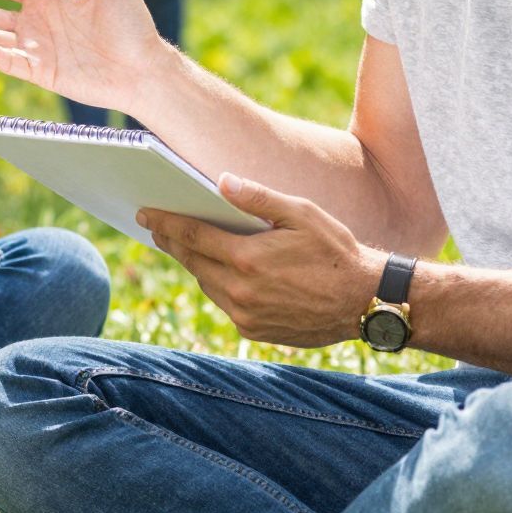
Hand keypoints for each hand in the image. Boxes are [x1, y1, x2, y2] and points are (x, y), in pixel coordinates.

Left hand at [139, 177, 378, 347]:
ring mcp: (246, 315)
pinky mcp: (255, 331)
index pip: (192, 237)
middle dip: (172, 242)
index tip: (146, 213)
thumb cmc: (336, 252)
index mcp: (247, 258)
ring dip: (195, 265)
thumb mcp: (301, 214)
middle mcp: (241, 291)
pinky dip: (218, 286)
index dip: (165, 223)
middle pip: (193, 262)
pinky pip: (225, 304)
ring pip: (207, 285)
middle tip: (156, 227)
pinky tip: (220, 272)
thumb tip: (222, 181)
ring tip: (185, 246)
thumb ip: (259, 198)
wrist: (365, 302)